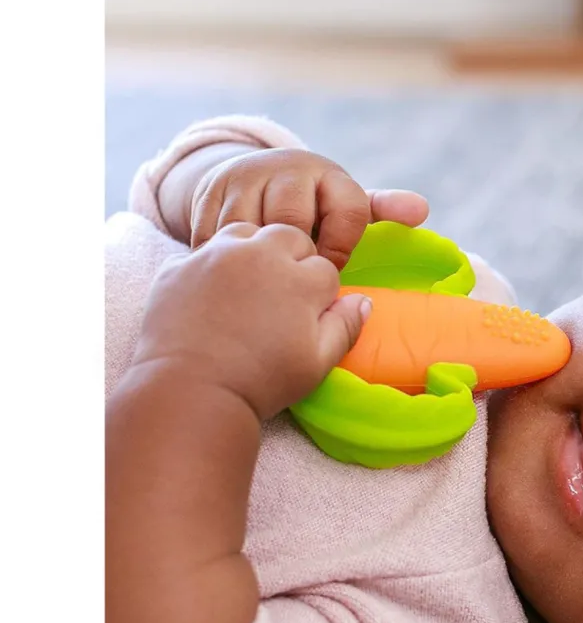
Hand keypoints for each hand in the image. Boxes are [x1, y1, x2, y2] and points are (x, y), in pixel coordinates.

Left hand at [133, 222, 369, 419]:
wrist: (189, 391)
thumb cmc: (259, 382)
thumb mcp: (316, 364)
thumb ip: (345, 327)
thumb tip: (363, 301)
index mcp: (298, 279)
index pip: (325, 268)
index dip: (321, 293)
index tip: (309, 316)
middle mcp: (259, 255)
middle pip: (289, 236)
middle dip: (293, 258)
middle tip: (283, 296)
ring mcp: (214, 256)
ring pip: (246, 232)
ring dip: (254, 251)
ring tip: (249, 285)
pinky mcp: (179, 266)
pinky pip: (203, 252)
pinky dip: (212, 267)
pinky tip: (212, 297)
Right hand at [188, 148, 428, 268]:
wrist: (253, 181)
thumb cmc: (314, 207)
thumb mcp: (347, 206)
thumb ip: (382, 209)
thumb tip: (421, 210)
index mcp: (327, 173)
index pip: (348, 214)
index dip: (343, 250)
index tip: (333, 268)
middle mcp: (284, 168)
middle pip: (294, 224)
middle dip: (297, 257)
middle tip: (295, 281)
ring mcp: (242, 180)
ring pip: (252, 233)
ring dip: (260, 263)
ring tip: (267, 285)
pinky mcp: (208, 196)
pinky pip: (216, 238)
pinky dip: (227, 263)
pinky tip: (238, 281)